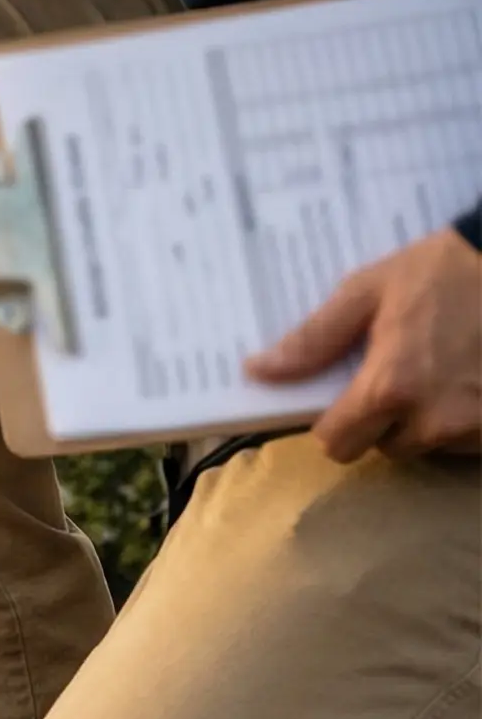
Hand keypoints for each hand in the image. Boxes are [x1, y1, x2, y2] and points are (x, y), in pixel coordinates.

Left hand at [245, 227, 481, 461]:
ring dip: (427, 420)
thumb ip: (314, 338)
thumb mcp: (368, 291)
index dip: (334, 423)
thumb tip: (258, 372)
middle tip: (398, 374)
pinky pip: (471, 440)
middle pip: (385, 447)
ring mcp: (479, 428)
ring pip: (430, 445)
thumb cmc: (444, 271)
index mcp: (392, 388)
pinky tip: (470, 380)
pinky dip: (466, 419)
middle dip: (382, 421)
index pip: (337, 443)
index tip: (342, 399)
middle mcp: (437, 420)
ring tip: (440, 370)